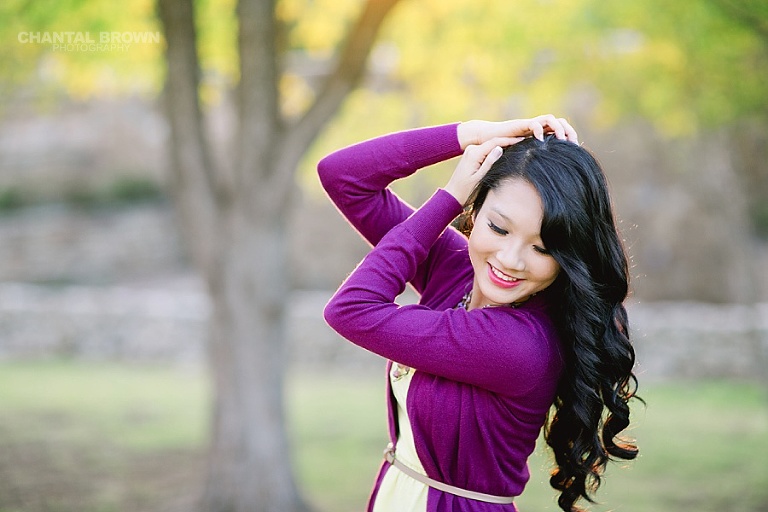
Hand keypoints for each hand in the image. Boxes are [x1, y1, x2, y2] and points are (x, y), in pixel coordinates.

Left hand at [444, 137, 519, 204]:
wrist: (452, 195)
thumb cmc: (466, 190)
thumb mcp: (480, 177)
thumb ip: (490, 162)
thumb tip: (500, 148)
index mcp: (474, 153)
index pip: (495, 142)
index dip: (510, 140)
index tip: (523, 139)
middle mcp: (471, 149)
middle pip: (493, 141)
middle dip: (508, 140)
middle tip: (525, 139)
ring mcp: (470, 151)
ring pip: (490, 145)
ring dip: (503, 144)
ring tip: (519, 143)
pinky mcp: (471, 155)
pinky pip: (486, 149)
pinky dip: (496, 149)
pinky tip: (507, 150)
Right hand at [457, 114, 577, 148]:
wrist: (487, 138)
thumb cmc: (503, 150)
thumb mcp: (523, 157)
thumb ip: (534, 160)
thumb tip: (549, 176)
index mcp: (541, 134)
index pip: (561, 131)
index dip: (570, 139)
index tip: (576, 150)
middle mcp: (537, 127)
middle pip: (560, 122)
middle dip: (568, 131)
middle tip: (572, 144)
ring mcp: (530, 124)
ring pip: (550, 119)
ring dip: (558, 128)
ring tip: (561, 140)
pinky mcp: (521, 124)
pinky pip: (534, 123)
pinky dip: (539, 130)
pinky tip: (541, 140)